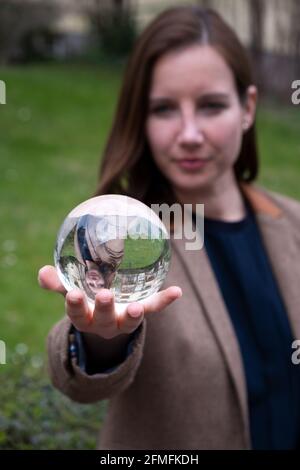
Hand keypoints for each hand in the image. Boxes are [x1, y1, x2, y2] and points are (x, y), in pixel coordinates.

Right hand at [38, 265, 181, 338]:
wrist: (106, 318)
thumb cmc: (85, 300)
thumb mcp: (70, 292)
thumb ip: (58, 283)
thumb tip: (43, 272)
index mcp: (86, 318)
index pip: (78, 314)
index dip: (75, 306)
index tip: (73, 294)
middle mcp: (105, 324)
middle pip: (104, 320)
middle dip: (104, 309)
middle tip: (105, 296)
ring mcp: (124, 321)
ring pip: (130, 322)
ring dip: (135, 315)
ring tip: (138, 307)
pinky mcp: (141, 313)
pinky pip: (154, 308)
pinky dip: (164, 300)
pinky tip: (177, 290)